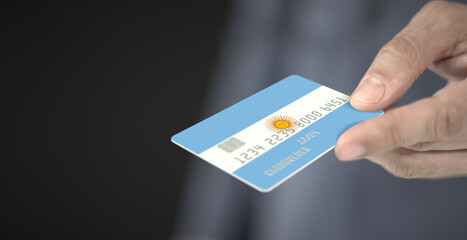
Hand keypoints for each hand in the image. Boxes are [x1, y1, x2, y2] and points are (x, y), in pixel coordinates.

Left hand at [335, 1, 466, 178]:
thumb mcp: (444, 25)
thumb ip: (405, 55)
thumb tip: (365, 98)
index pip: (440, 120)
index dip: (388, 133)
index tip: (346, 144)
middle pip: (420, 147)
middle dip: (370, 136)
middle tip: (336, 123)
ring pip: (416, 163)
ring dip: (377, 144)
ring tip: (357, 118)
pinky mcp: (462, 156)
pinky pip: (421, 163)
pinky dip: (391, 147)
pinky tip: (377, 125)